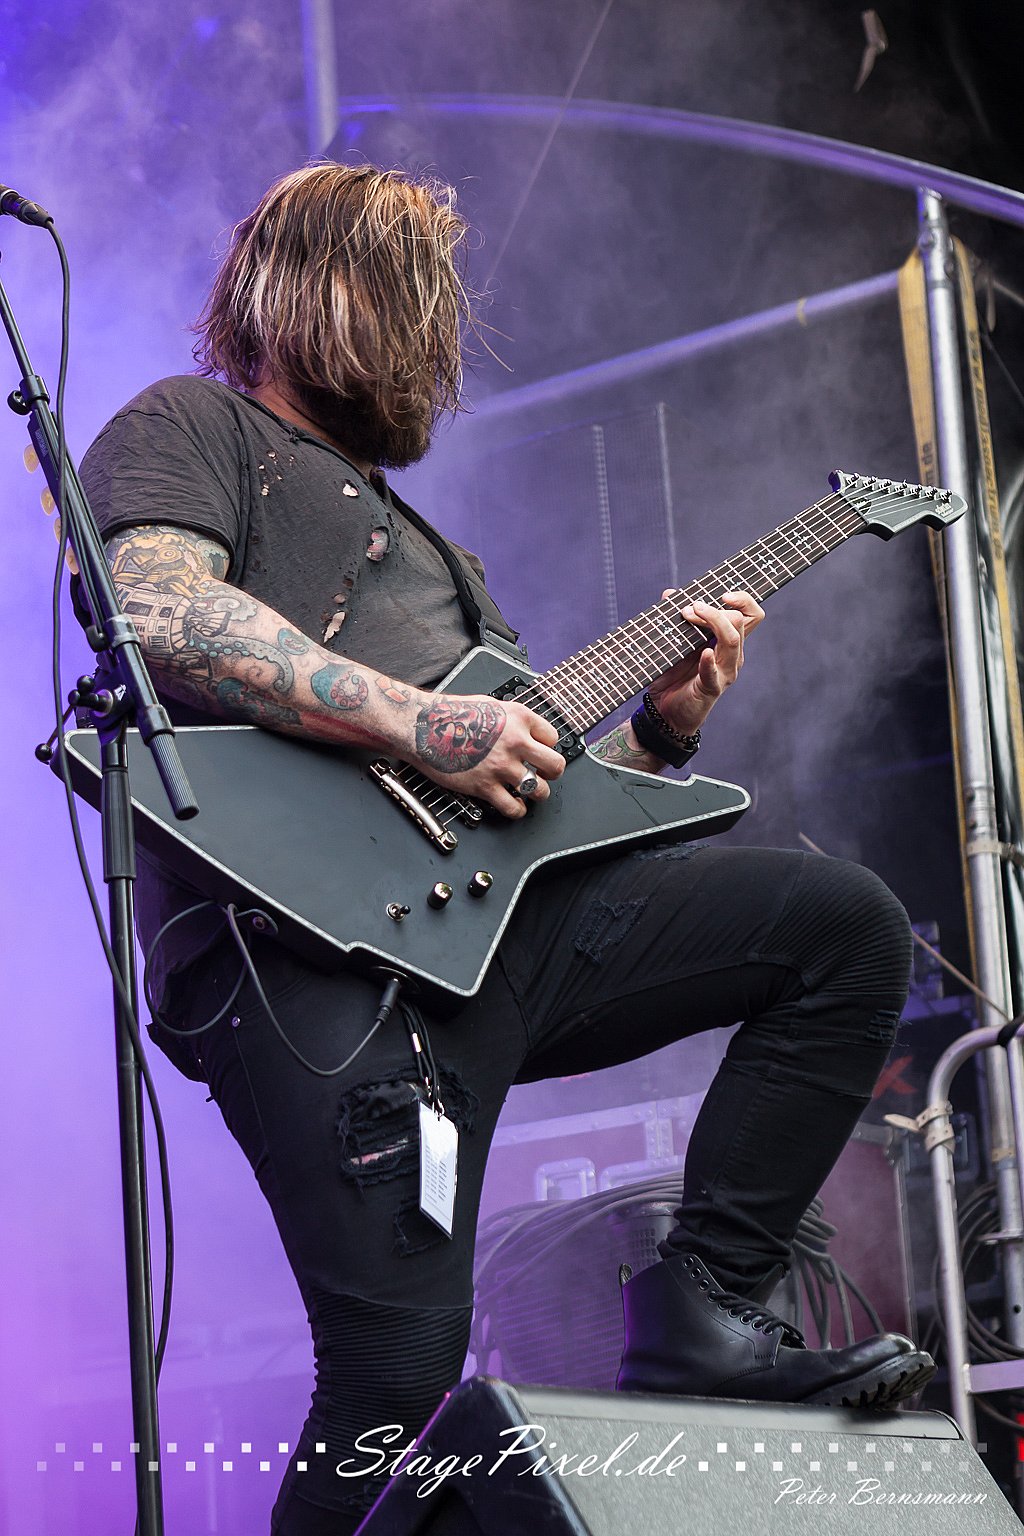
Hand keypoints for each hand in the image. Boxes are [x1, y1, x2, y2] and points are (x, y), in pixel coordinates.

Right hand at [410, 692, 565, 818]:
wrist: (423, 727)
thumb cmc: (450, 714)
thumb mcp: (490, 704)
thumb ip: (512, 719)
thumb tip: (524, 730)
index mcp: (519, 718)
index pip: (553, 738)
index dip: (547, 747)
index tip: (539, 752)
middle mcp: (515, 742)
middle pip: (555, 765)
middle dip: (552, 773)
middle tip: (544, 774)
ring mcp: (501, 766)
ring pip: (539, 790)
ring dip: (536, 793)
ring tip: (529, 791)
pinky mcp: (485, 786)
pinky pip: (513, 808)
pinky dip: (516, 810)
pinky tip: (513, 804)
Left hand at [647, 590, 764, 735]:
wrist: (665, 710)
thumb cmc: (674, 675)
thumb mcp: (675, 642)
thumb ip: (676, 618)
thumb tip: (669, 593)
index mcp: (728, 641)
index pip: (752, 614)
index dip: (743, 599)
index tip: (723, 594)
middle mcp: (732, 655)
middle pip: (740, 621)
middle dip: (714, 609)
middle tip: (689, 608)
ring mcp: (725, 672)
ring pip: (731, 640)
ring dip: (712, 623)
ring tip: (689, 616)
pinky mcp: (712, 688)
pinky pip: (714, 672)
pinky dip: (709, 662)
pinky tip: (703, 653)